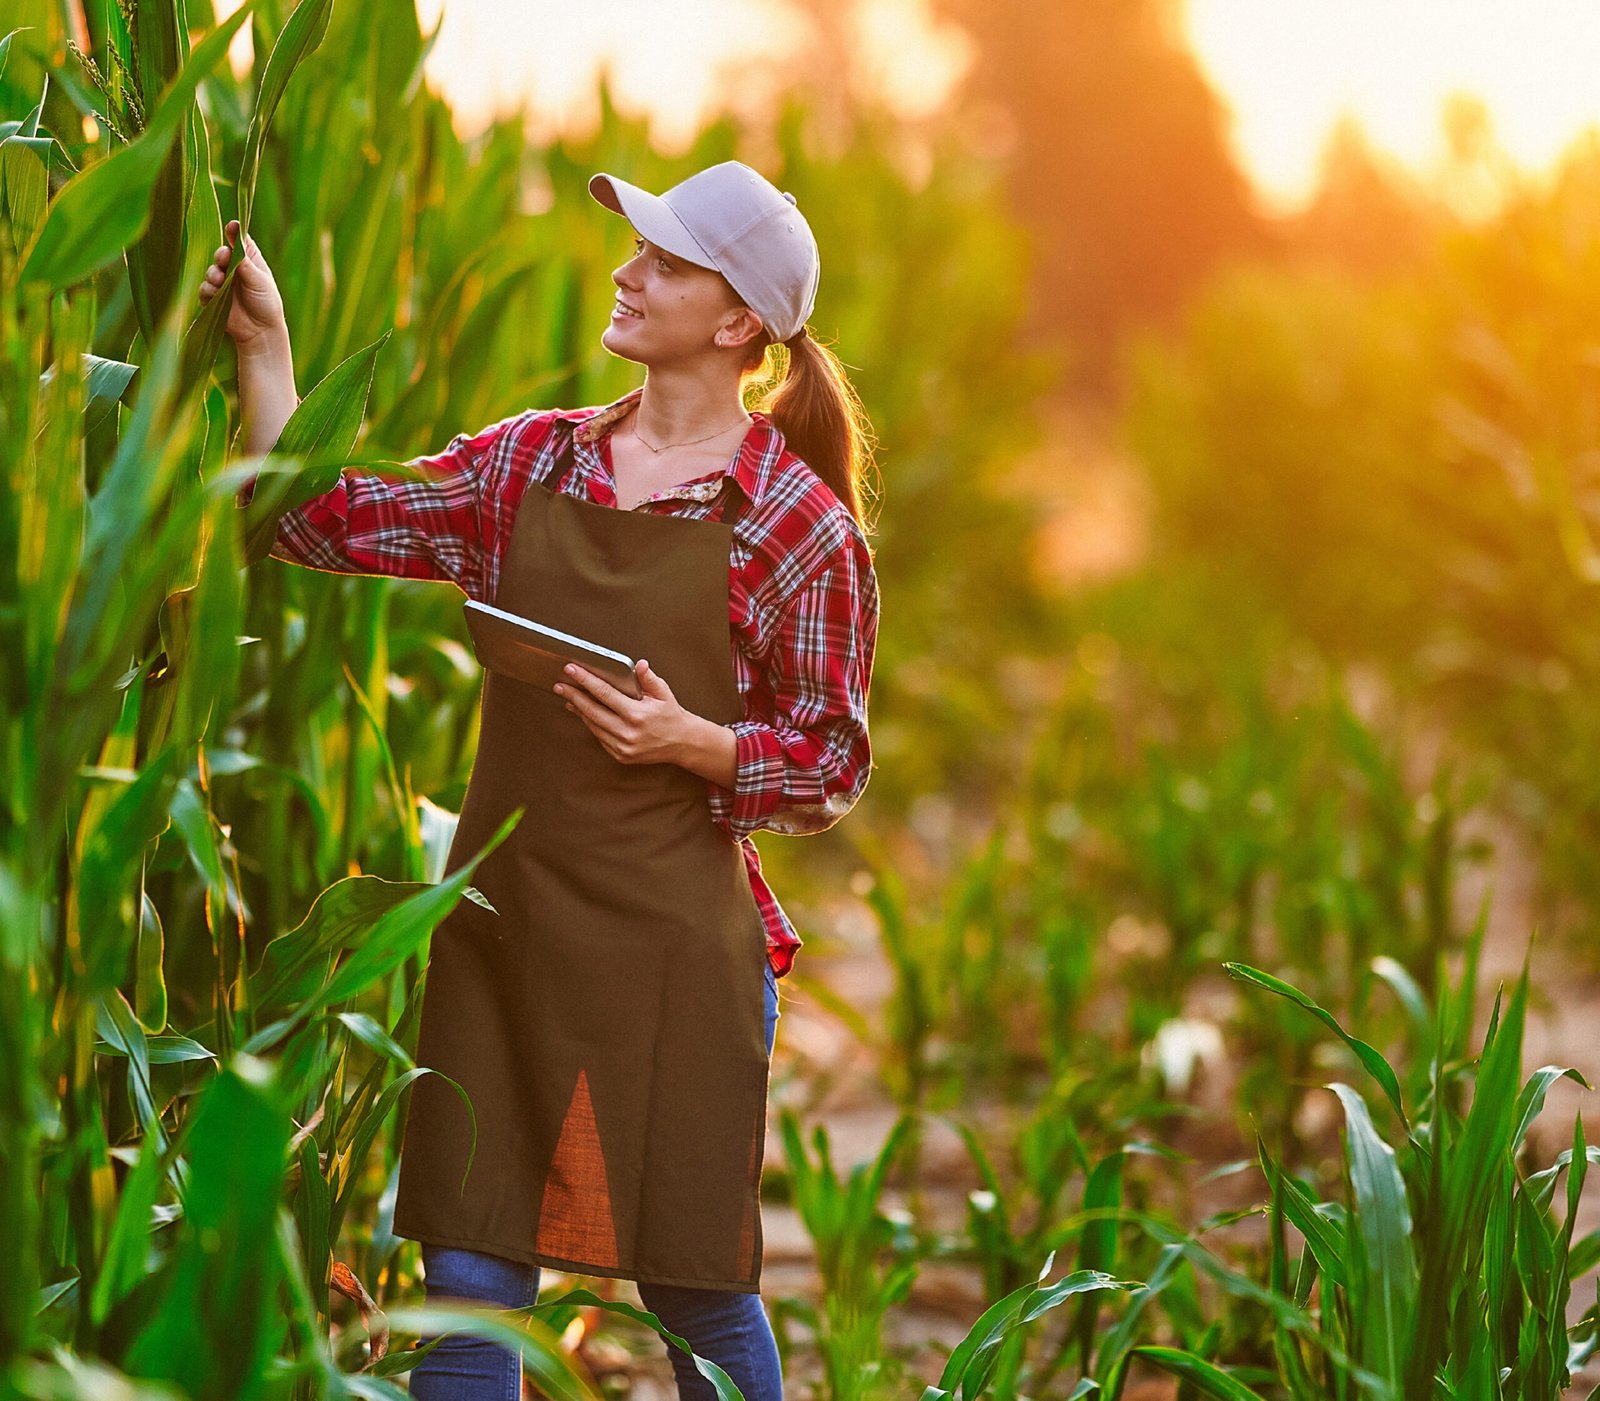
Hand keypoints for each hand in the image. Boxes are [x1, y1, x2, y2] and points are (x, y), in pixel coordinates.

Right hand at [198, 218, 287, 349]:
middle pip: (221, 253)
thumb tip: (236, 238)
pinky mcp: (213, 298)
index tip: (232, 226)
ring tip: (219, 279)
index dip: (234, 233)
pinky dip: (207, 290)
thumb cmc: (267, 303)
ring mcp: (223, 283)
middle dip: (220, 255)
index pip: (239, 242)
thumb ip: (245, 261)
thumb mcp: (259, 280)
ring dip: (212, 274)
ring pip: (209, 271)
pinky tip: (214, 294)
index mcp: (249, 261)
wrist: (261, 331)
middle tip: (223, 256)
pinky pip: (204, 290)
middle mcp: (234, 269)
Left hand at [554, 659, 692, 765]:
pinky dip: (590, 724)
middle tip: (560, 685)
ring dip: (579, 710)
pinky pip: (599, 737)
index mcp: (638, 715)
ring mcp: (623, 747)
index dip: (586, 681)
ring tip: (568, 698)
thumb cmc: (672, 716)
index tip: (572, 671)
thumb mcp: (664, 694)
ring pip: (593, 725)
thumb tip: (639, 665)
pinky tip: (584, 713)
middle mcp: (628, 733)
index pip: (605, 694)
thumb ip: (649, 679)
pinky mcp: (620, 755)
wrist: (683, 744)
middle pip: (592, 711)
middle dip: (574, 695)